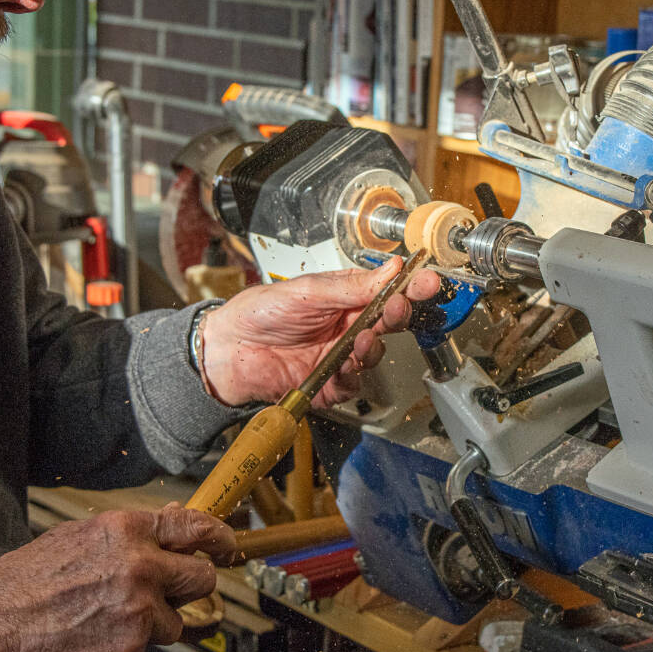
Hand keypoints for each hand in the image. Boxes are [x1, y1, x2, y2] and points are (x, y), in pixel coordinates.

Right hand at [0, 504, 235, 651]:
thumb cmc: (31, 579)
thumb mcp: (84, 535)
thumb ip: (136, 531)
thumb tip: (177, 519)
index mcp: (128, 532)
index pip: (196, 527)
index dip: (220, 537)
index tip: (227, 545)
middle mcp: (141, 568)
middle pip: (202, 578)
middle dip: (190, 585)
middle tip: (170, 590)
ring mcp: (139, 612)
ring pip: (175, 620)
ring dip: (152, 621)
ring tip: (110, 616)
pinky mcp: (130, 650)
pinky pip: (146, 649)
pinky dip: (127, 646)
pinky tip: (97, 635)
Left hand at [198, 256, 441, 407]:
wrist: (226, 351)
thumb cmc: (259, 312)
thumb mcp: (307, 291)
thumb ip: (350, 285)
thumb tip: (390, 267)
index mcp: (345, 296)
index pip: (386, 290)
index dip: (409, 286)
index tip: (426, 282)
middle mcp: (347, 325)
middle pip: (388, 322)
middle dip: (397, 315)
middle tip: (397, 308)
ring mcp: (339, 354)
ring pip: (375, 355)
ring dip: (372, 347)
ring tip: (361, 338)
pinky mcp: (329, 383)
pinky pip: (352, 384)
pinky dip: (350, 376)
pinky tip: (340, 366)